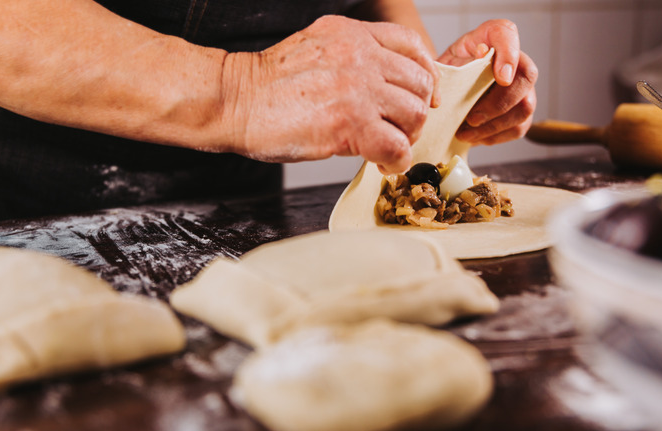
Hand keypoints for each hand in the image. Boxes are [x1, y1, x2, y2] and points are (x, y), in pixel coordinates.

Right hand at [222, 15, 440, 173]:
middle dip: (415, 112)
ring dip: (406, 137)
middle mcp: (360, 56)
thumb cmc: (267, 85)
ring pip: (413, 115)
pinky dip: (396, 161)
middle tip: (399, 130)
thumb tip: (384, 85)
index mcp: (352, 34)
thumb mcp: (316, 47)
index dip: (426, 74)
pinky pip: (396, 146)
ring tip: (387, 148)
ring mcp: (357, 89)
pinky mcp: (350, 124)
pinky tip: (381, 164)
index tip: (424, 95)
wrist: (235, 101)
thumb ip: (352, 56)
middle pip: (419, 83)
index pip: (412, 45)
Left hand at [438, 19, 537, 145]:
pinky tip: (475, 138)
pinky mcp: (522, 111)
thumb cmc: (449, 72)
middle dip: (498, 104)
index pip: (507, 34)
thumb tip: (481, 53)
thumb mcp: (444, 62)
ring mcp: (523, 87)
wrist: (449, 89)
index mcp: (492, 38)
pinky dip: (495, 137)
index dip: (509, 55)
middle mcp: (516, 60)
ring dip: (493, 126)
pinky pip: (519, 127)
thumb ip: (459, 57)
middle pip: (526, 78)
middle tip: (471, 119)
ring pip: (525, 107)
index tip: (501, 77)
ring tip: (466, 134)